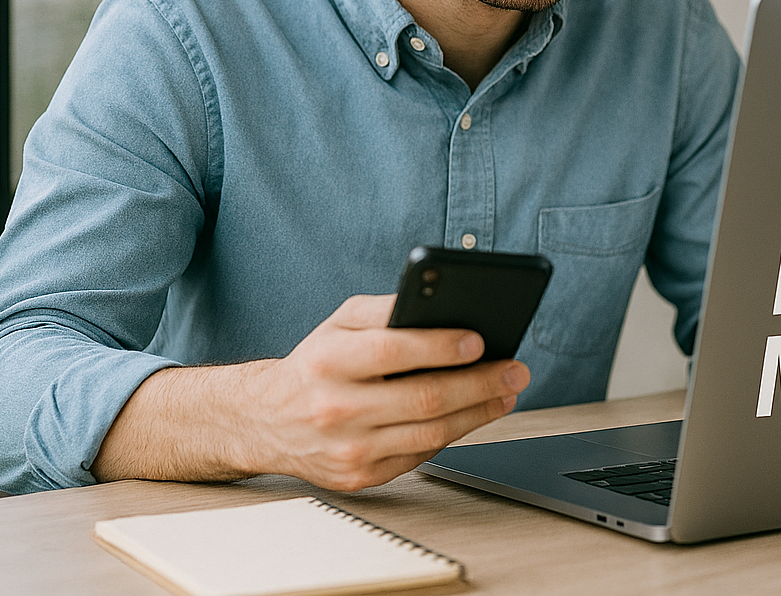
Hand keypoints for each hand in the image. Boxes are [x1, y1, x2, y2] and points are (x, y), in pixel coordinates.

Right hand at [90, 293, 529, 488]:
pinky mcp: (358, 477)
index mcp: (326, 362)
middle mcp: (335, 408)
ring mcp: (347, 449)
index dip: (439, 345)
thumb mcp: (338, 323)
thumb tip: (442, 303)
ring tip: (507, 391)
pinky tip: (476, 414)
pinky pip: (420, 455)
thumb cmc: (315, 364)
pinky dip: (453, 433)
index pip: (391, 350)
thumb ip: (386, 309)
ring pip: (429, 432)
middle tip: (515, 370)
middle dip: (479, 383)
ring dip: (479, 412)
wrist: (265, 421)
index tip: (479, 339)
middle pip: (422, 398)